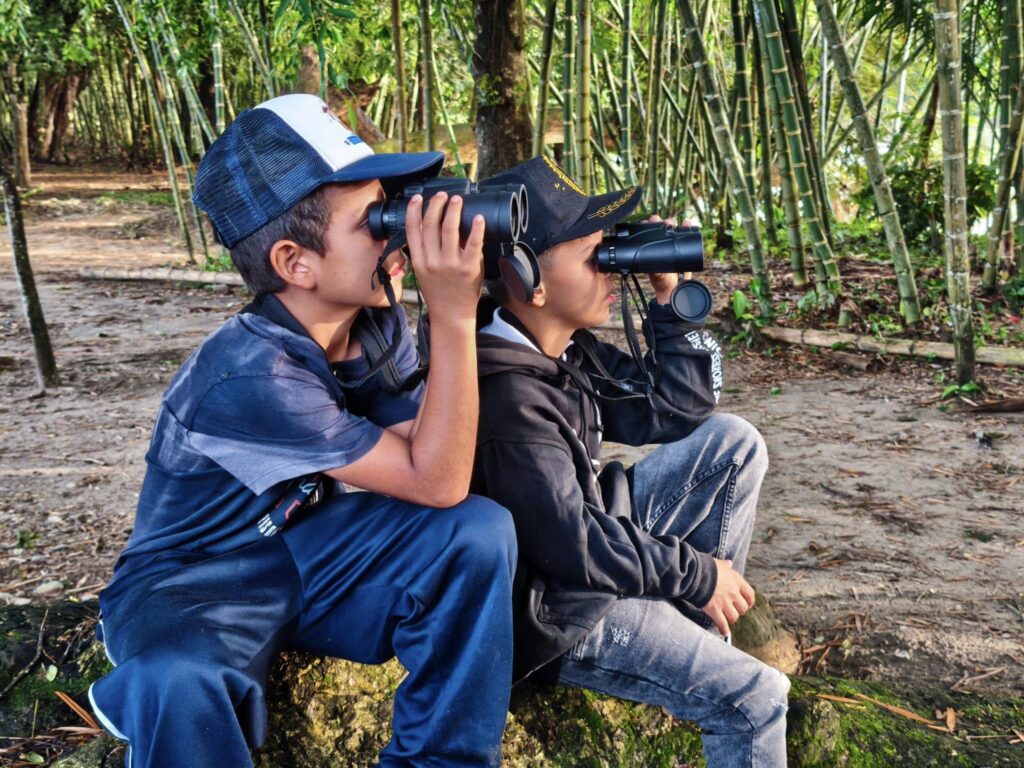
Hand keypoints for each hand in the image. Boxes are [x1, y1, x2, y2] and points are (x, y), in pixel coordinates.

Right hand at [404, 192, 485, 325]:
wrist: (451, 314)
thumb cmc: (439, 292)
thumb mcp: (423, 272)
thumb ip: (425, 252)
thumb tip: (432, 227)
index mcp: (418, 260)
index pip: (412, 230)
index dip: (414, 211)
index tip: (418, 198)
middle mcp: (432, 261)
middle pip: (431, 225)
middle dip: (436, 205)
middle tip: (443, 196)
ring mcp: (450, 264)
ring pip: (450, 229)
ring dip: (453, 211)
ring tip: (457, 200)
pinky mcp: (468, 268)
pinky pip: (474, 243)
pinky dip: (476, 228)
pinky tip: (479, 218)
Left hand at [645, 214, 692, 302]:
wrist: (673, 287)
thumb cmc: (661, 280)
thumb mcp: (656, 275)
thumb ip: (654, 271)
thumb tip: (652, 266)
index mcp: (650, 248)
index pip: (647, 233)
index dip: (648, 225)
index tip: (649, 221)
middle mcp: (660, 244)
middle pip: (661, 228)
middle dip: (663, 223)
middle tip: (666, 223)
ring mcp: (671, 244)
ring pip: (673, 230)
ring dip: (675, 224)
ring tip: (678, 223)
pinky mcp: (682, 247)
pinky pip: (685, 236)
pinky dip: (687, 228)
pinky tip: (688, 223)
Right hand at [701, 558, 754, 636]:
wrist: (694, 573)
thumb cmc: (706, 567)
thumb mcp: (718, 563)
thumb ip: (726, 566)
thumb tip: (729, 563)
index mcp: (736, 581)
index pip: (750, 594)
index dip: (749, 601)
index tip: (747, 604)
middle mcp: (733, 593)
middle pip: (743, 608)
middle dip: (739, 610)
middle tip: (733, 610)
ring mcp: (724, 603)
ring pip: (734, 617)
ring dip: (731, 618)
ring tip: (726, 618)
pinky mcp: (714, 610)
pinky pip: (723, 624)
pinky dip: (724, 629)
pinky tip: (724, 632)